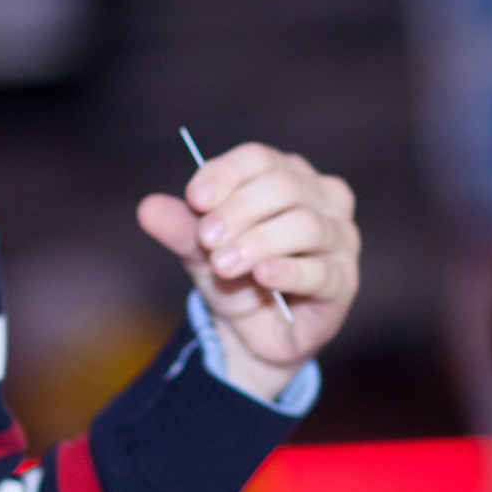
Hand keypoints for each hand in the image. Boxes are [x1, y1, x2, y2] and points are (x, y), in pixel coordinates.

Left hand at [135, 142, 358, 400]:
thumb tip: (147, 208)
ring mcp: (339, 237)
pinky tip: (262, 275)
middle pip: (284, 186)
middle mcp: (321, 197)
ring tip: (224, 263)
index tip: (194, 200)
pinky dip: (289, 270)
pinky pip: (320, 271)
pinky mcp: (344, 281)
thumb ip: (181, 228)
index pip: (259, 158)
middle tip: (206, 239)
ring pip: (305, 225)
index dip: (225, 175)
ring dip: (258, 242)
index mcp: (287, 174)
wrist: (249, 333)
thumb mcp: (200, 250)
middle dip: (238, 211)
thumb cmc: (232, 275)